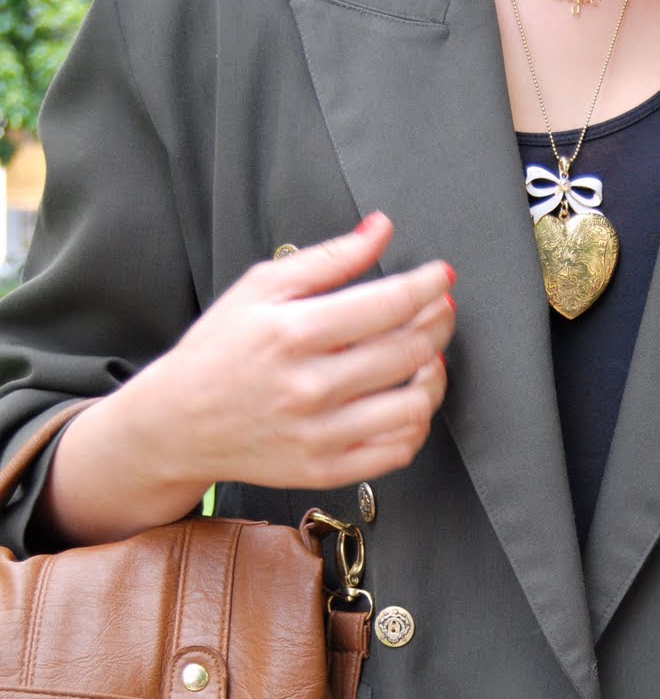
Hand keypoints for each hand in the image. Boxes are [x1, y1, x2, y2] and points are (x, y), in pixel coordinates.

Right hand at [134, 212, 453, 490]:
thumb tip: (381, 228)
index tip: (440, 276)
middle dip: (439, 323)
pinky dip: (416, 423)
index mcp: (292, 333)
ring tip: (429, 356)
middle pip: (409, 352)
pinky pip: (398, 450)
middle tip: (440, 309)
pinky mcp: (325, 470)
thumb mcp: (260, 288)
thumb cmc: (219, 351)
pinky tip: (406, 400)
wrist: (179, 422)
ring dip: (435, 375)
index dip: (427, 286)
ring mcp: (319, 434)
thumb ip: (328, 258)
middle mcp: (309, 387)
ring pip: (414, 406)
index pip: (387, 305)